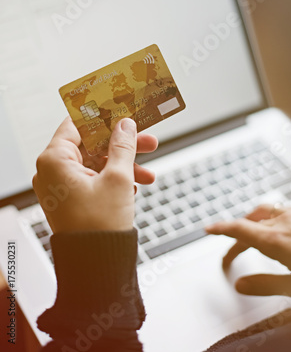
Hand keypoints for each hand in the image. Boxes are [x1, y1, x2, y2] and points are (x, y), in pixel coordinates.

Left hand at [33, 117, 157, 232]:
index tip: (122, 111)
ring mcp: (62, 186)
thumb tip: (125, 125)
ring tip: (148, 174)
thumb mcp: (118, 179)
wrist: (96, 268)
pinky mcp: (72, 199)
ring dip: (124, 165)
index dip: (102, 117)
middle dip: (122, 145)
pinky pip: (95, 180)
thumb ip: (123, 146)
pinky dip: (115, 180)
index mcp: (55, 160)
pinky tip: (134, 188)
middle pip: (92, 145)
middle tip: (147, 141)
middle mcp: (53, 171)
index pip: (77, 124)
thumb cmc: (99, 227)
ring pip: (97, 164)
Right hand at [206, 204, 290, 297]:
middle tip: (230, 252)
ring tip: (248, 234)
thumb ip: (266, 285)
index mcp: (277, 240)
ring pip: (264, 212)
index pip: (240, 229)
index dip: (221, 229)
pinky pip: (279, 210)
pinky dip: (267, 218)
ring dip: (251, 221)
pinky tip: (276, 228)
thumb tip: (241, 284)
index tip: (208, 229)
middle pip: (250, 222)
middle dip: (235, 235)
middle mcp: (285, 222)